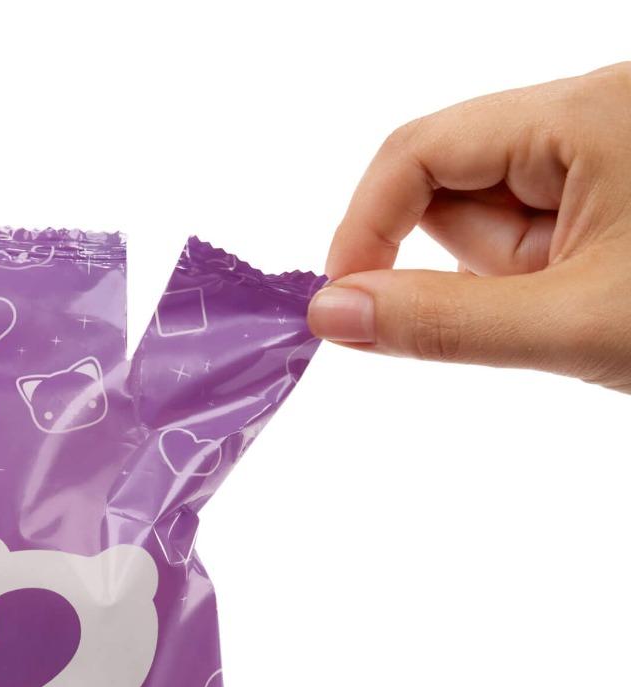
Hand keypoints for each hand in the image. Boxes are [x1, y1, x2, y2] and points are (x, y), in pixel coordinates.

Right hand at [307, 62, 630, 391]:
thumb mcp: (572, 327)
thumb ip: (440, 323)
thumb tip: (330, 315)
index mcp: (587, 113)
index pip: (421, 149)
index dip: (365, 226)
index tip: (345, 308)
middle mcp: (595, 114)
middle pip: (456, 183)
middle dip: (470, 261)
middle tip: (536, 310)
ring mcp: (608, 153)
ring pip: (494, 216)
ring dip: (508, 278)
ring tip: (584, 308)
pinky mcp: (617, 191)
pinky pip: (535, 233)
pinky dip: (537, 281)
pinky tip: (591, 302)